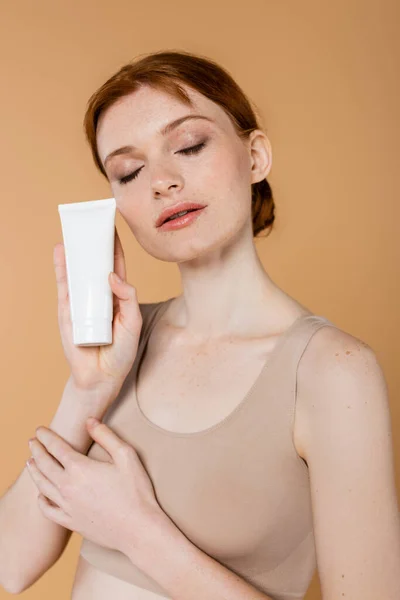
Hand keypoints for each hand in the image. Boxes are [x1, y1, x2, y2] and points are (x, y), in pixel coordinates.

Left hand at [26, 418, 167, 555]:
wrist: (138, 529)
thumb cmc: (136, 491)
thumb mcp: (126, 456)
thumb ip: (106, 436)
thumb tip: (89, 421)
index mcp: (80, 468)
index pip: (56, 447)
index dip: (46, 437)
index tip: (39, 430)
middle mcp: (68, 487)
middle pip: (44, 465)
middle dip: (36, 451)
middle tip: (32, 442)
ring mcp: (67, 506)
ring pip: (42, 486)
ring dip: (34, 472)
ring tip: (30, 463)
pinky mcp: (71, 522)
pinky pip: (48, 510)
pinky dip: (41, 501)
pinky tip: (41, 495)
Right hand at [55, 226, 142, 392]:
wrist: (101, 376)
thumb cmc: (120, 351)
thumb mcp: (132, 323)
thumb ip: (128, 298)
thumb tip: (113, 276)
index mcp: (118, 296)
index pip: (116, 266)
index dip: (115, 247)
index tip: (113, 227)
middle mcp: (99, 295)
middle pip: (96, 264)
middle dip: (95, 243)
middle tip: (93, 220)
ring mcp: (82, 301)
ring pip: (79, 271)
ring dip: (77, 251)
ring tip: (75, 229)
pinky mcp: (68, 309)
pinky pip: (64, 285)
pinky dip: (62, 268)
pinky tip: (62, 251)